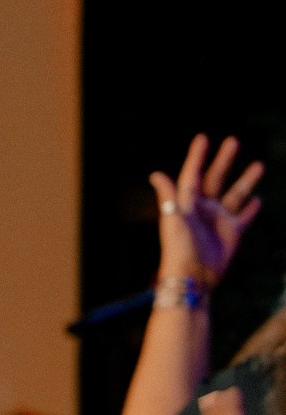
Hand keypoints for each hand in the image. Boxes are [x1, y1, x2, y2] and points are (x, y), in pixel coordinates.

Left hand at [150, 134, 262, 286]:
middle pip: (216, 177)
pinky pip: (244, 217)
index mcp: (187, 202)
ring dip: (246, 180)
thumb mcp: (172, 219)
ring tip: (258, 164)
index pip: (193, 173)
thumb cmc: (179, 248)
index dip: (197, 156)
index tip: (203, 138)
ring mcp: (219, 219)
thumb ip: (168, 195)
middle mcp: (203, 207)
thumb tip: (156, 174)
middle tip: (234, 141)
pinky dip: (251, 208)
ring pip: (236, 193)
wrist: (193, 276)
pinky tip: (258, 199)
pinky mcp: (232, 232)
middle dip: (224, 160)